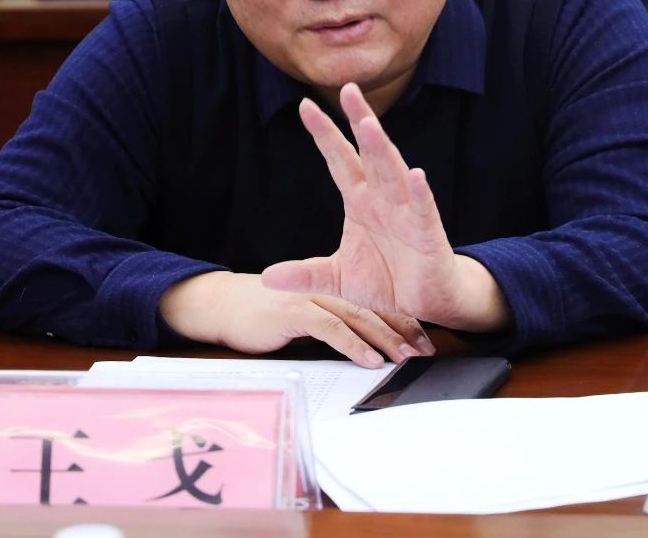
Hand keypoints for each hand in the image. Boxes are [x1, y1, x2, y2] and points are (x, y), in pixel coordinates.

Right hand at [158, 271, 434, 367]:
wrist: (221, 306)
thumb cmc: (260, 315)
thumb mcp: (301, 318)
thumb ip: (328, 325)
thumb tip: (359, 347)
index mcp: (330, 288)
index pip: (374, 302)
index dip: (401, 319)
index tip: (424, 340)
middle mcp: (325, 288)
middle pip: (374, 308)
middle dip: (404, 330)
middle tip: (426, 352)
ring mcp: (310, 298)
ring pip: (358, 316)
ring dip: (386, 339)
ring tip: (407, 358)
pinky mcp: (294, 312)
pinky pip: (331, 328)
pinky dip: (354, 344)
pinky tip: (372, 360)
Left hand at [261, 83, 509, 332]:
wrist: (422, 304)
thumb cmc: (385, 282)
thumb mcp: (337, 279)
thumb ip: (305, 274)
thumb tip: (267, 278)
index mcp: (360, 201)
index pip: (340, 159)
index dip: (325, 134)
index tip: (305, 106)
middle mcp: (383, 199)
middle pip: (369, 153)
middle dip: (359, 120)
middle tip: (348, 90)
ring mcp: (407, 212)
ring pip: (393, 172)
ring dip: (382, 149)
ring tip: (368, 124)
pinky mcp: (427, 233)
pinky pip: (423, 209)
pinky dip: (419, 193)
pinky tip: (416, 175)